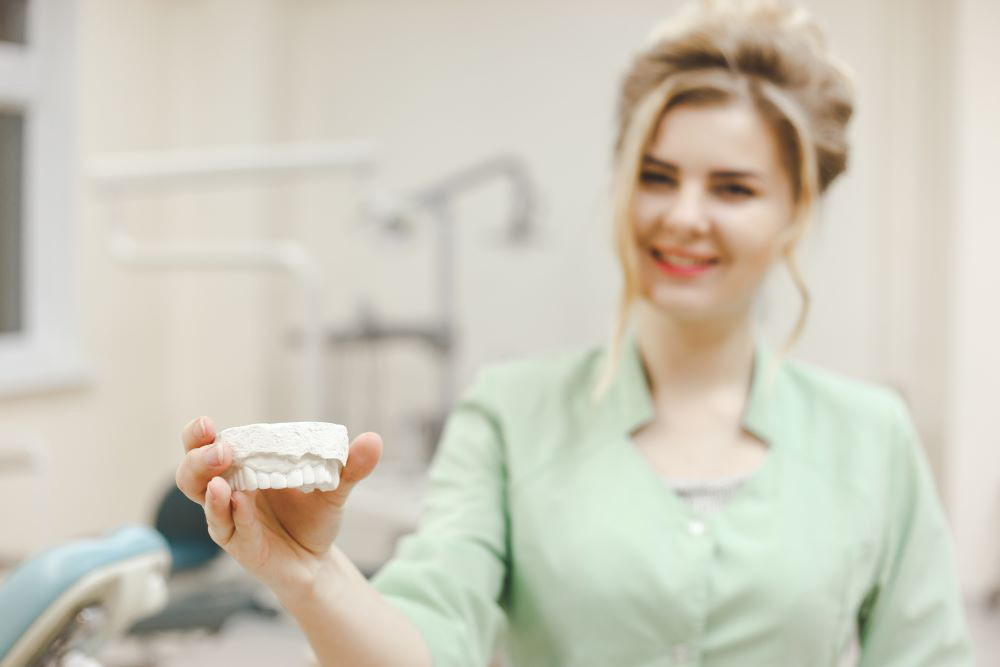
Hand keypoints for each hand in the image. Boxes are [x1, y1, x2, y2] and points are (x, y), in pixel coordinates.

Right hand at [174, 416, 381, 594]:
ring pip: (202, 500)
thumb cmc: (314, 518)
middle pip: (192, 470)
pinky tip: (241, 502)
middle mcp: (228, 490)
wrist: (318, 562)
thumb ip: (351, 466)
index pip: (207, 444)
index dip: (200, 433)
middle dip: (199, 455)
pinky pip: (229, 528)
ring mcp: (230, 518)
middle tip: (222, 448)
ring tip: (221, 478)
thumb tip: (374, 440)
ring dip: (208, 486)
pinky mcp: (239, 544)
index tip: (208, 422)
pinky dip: (233, 514)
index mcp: (244, 467)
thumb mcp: (335, 488)